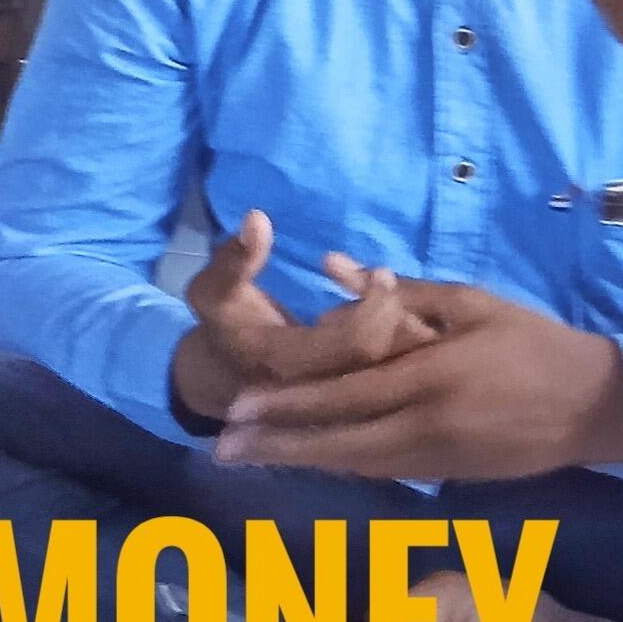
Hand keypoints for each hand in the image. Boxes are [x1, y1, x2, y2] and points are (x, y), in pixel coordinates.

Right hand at [177, 227, 441, 420]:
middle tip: (395, 284)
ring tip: (401, 299)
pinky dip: (405, 346)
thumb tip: (257, 219)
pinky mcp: (354, 401)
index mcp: (289, 364)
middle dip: (402, 318)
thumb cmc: (224, 324)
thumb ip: (234, 258)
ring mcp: (341, 401)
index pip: (357, 343)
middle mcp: (322, 390)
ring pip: (398, 374)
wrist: (222, 378)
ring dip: (409, 332)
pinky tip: (398, 317)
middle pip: (389, 362)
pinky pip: (394, 378)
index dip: (376, 305)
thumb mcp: (212, 289)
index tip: (381, 272)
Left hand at [216, 273, 622, 479]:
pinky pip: (381, 472)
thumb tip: (332, 268)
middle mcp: (428, 429)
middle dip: (276, 446)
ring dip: (301, 461)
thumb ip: (398, 292)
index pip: (342, 395)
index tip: (236, 407)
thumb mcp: (468, 301)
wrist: (600, 408)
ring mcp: (440, 461)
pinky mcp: (451, 478)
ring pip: (355, 464)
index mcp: (431, 379)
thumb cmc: (533, 342)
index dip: (286, 406)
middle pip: (337, 443)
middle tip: (221, 449)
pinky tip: (309, 460)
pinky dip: (340, 465)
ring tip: (251, 459)